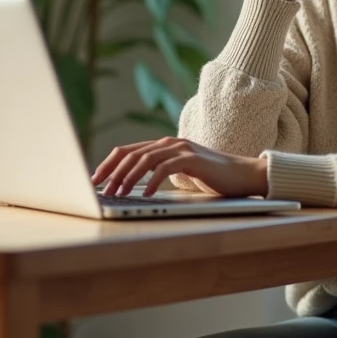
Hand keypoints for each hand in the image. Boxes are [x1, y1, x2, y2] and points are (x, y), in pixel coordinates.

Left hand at [91, 137, 268, 198]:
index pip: (126, 151)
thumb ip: (158, 171)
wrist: (242, 174)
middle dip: (112, 173)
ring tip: (118, 194)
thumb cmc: (210, 177)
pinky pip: (165, 168)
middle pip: (131, 154)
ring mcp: (181, 149)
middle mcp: (169, 143)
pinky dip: (152, 181)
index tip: (94, 180)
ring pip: (145, 160)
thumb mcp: (179, 172)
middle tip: (100, 190)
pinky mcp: (193, 159)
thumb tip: (130, 186)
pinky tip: (145, 194)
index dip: (107, 164)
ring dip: (128, 179)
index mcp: (162, 145)